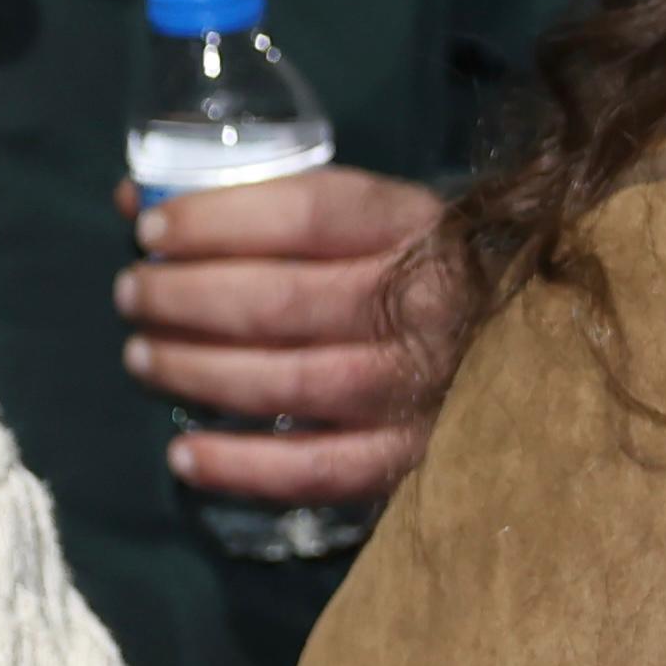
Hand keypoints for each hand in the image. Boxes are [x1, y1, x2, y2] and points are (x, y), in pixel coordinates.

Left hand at [111, 167, 454, 503]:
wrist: (533, 346)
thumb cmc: (423, 269)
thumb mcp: (369, 215)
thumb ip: (265, 204)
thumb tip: (136, 196)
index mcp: (418, 228)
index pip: (306, 215)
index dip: (215, 221)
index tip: (149, 229)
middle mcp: (427, 305)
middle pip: (281, 301)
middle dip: (183, 298)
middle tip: (133, 295)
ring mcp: (425, 386)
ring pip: (291, 382)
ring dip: (197, 371)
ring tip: (143, 358)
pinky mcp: (418, 455)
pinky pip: (321, 469)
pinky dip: (244, 467)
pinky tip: (184, 455)